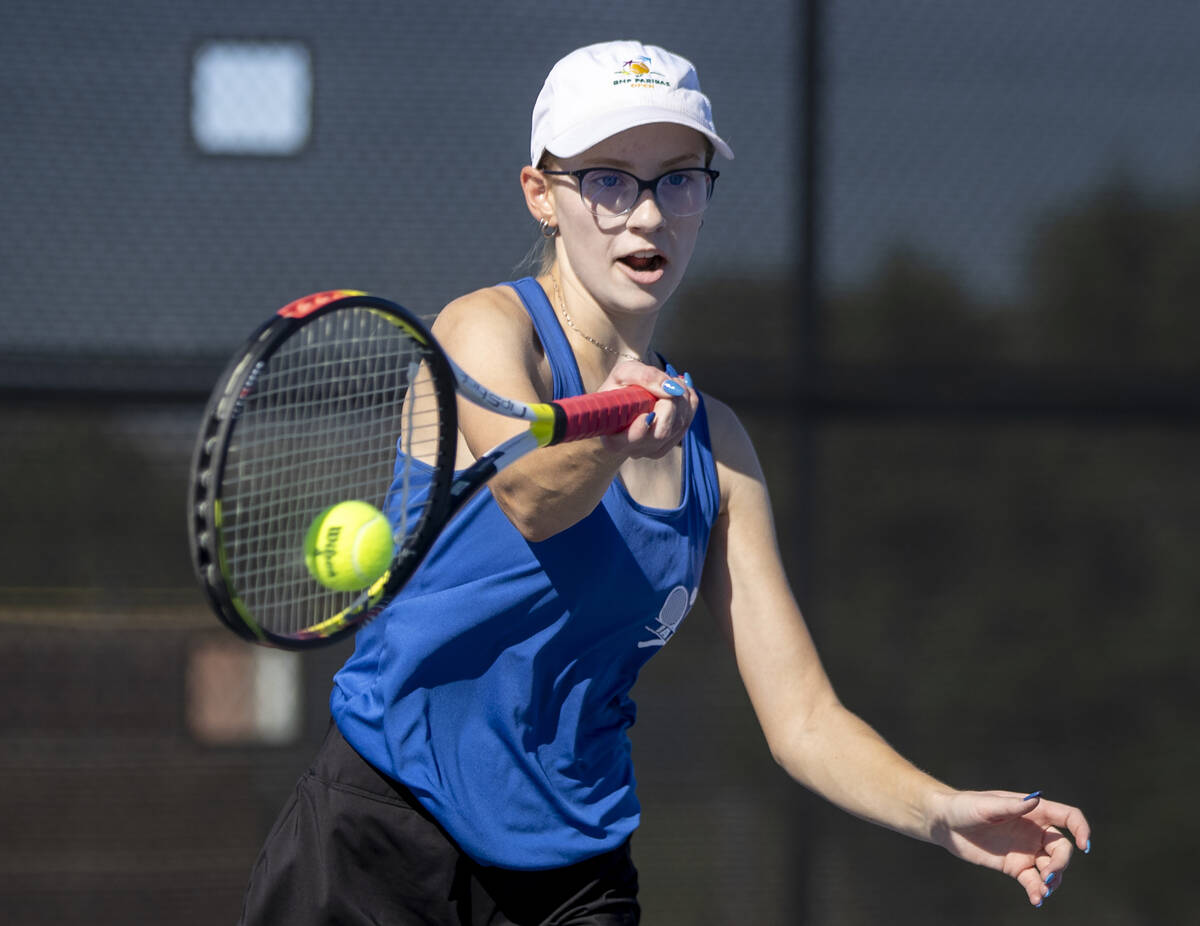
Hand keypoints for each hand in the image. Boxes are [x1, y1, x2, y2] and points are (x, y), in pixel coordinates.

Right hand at [598, 362, 696, 459]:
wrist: (624, 395)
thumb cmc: (620, 386)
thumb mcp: (624, 373)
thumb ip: (645, 377)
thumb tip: (673, 389)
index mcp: (614, 440)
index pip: (632, 440)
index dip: (642, 428)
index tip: (648, 412)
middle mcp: (634, 449)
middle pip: (662, 432)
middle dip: (671, 402)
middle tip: (669, 380)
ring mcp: (653, 450)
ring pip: (678, 427)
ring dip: (682, 399)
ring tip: (673, 380)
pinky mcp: (669, 444)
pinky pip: (687, 423)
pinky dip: (688, 403)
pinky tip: (680, 389)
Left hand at [929, 790, 1091, 906]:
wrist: (944, 823)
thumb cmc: (964, 806)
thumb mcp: (986, 805)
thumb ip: (1011, 806)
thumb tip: (1036, 800)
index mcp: (1033, 811)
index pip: (1068, 817)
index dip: (1081, 829)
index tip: (1084, 845)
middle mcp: (1034, 831)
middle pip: (1062, 848)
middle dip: (1061, 862)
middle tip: (1048, 874)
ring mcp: (1026, 850)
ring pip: (1051, 867)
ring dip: (1053, 880)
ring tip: (1043, 889)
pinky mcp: (1015, 866)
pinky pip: (1033, 881)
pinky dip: (1038, 891)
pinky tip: (1037, 899)